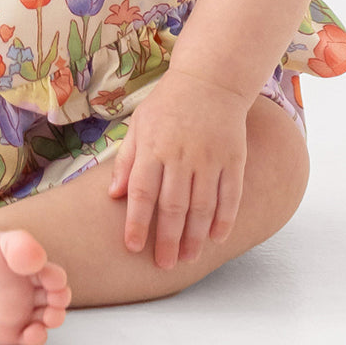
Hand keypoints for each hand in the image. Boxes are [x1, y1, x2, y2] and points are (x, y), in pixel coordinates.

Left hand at [107, 70, 248, 268]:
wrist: (210, 79)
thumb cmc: (168, 104)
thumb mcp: (140, 124)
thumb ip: (127, 160)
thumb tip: (112, 195)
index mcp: (154, 147)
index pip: (143, 193)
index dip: (137, 223)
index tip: (134, 247)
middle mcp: (181, 155)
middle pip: (173, 206)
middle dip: (167, 240)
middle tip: (164, 265)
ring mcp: (210, 157)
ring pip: (202, 206)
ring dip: (195, 237)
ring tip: (189, 258)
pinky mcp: (233, 157)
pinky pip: (230, 195)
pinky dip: (225, 219)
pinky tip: (216, 238)